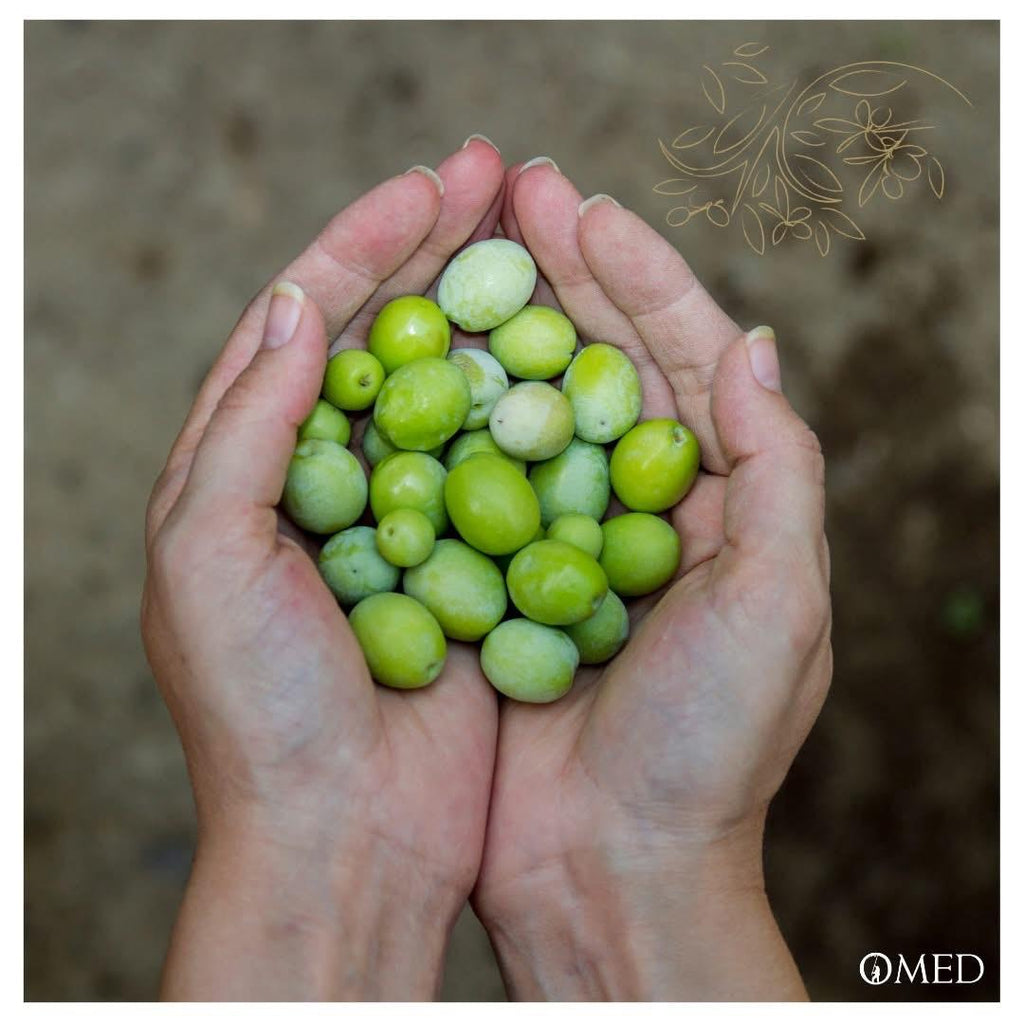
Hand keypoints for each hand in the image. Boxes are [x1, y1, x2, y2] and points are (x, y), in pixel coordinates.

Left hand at [142, 139, 504, 999]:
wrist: (341, 836)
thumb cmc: (258, 708)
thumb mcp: (205, 553)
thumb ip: (245, 426)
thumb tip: (297, 304)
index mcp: (245, 464)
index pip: (304, 319)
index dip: (363, 242)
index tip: (433, 185)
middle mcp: (328, 476)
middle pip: (385, 336)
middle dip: (438, 251)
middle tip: (504, 176)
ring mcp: (406, 513)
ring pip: (453, 387)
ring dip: (494, 313)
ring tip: (547, 240)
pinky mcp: (467, 557)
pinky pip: (505, 461)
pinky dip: (533, 406)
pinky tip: (575, 358)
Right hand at [472, 164, 831, 999]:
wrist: (612, 867)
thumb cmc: (708, 749)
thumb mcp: (777, 605)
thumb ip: (780, 470)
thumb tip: (756, 341)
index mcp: (722, 497)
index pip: (684, 354)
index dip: (636, 272)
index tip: (576, 203)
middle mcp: (643, 503)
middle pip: (604, 360)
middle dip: (564, 271)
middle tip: (509, 188)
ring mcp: (566, 533)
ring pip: (534, 402)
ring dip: (502, 324)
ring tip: (462, 244)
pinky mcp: (502, 573)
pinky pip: (474, 472)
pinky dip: (452, 413)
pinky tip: (417, 360)